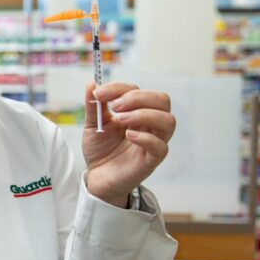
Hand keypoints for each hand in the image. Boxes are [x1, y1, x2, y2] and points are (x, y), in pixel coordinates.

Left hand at [83, 82, 175, 207]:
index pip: (139, 90)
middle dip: (138, 97)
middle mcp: (149, 124)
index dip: (119, 88)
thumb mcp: (92, 124)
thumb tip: (91, 83)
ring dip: (144, 115)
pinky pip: (161, 146)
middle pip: (162, 100)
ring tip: (120, 120)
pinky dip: (146, 138)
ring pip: (168, 121)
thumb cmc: (100, 149)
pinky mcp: (151, 160)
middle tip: (115, 106)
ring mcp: (153, 141)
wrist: (97, 177)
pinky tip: (128, 136)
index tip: (99, 93)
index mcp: (137, 112)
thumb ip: (94, 106)